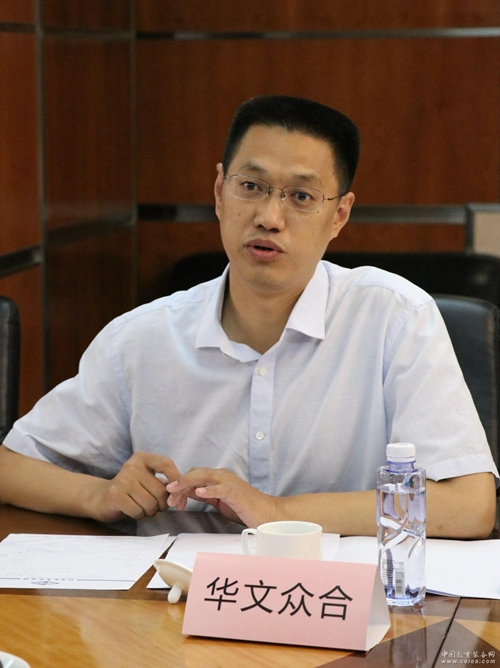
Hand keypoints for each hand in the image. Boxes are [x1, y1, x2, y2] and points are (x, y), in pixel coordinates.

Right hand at [91, 452, 181, 522]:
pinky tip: (133, 510)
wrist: (102, 498)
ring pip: (151, 503)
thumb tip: (183, 492)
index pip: (165, 463)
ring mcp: (122, 479)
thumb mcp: (148, 479)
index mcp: (142, 458)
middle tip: (156, 506)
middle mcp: (132, 465)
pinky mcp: (115, 495)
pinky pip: (138, 511)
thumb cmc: (132, 489)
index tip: (179, 492)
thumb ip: (165, 482)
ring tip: (143, 507)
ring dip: (151, 511)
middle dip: (163, 504)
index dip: (176, 478)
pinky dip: (139, 515)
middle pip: (161, 490)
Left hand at [165, 467, 279, 526]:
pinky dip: (209, 489)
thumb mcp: (220, 501)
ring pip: (204, 476)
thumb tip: (188, 493)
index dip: (180, 484)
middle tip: (169, 498)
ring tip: (175, 491)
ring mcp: (229, 483)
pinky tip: (199, 492)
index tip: (171, 498)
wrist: (267, 513)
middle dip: (180, 484)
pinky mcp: (236, 493)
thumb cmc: (245, 508)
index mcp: (218, 478)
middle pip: (196, 473)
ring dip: (187, 483)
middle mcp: (222, 476)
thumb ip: (206, 495)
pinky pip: (221, 488)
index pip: (194, 475)